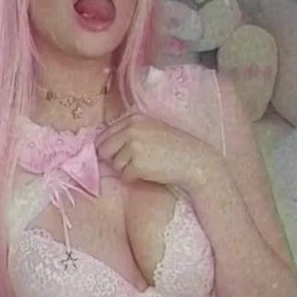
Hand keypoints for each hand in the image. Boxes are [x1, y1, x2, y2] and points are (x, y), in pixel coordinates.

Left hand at [95, 111, 222, 192]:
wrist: (194, 160)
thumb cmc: (174, 147)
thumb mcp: (151, 129)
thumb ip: (128, 132)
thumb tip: (102, 146)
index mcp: (133, 118)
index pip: (104, 134)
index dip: (107, 147)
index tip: (116, 154)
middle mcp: (130, 129)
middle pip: (103, 149)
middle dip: (113, 159)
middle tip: (132, 162)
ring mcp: (132, 146)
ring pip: (114, 164)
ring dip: (126, 169)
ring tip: (146, 165)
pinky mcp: (136, 164)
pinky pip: (124, 176)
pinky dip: (134, 178)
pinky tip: (150, 172)